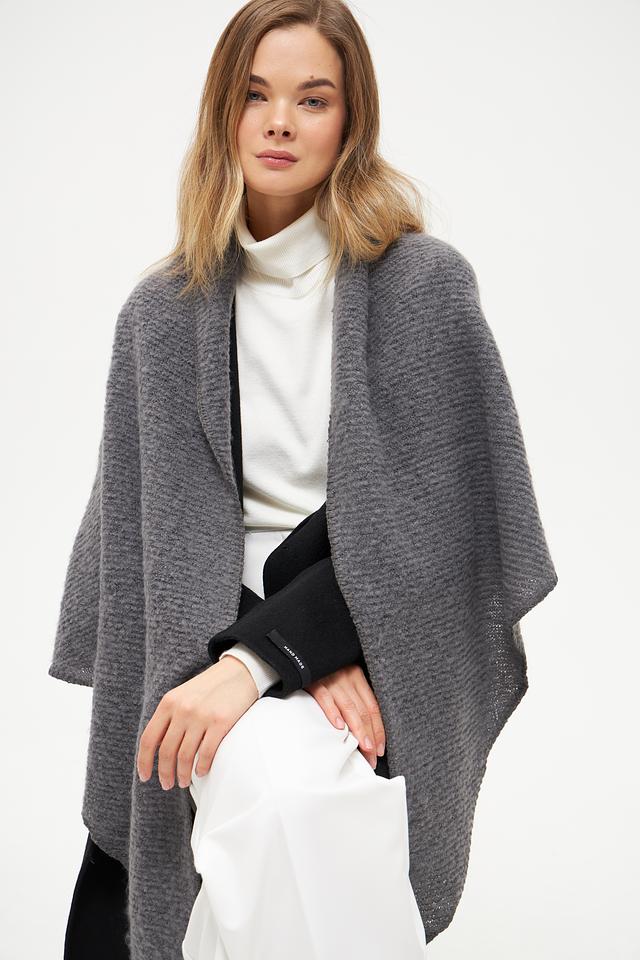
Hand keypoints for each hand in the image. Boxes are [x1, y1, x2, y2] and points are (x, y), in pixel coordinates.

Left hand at [136, 657, 258, 789]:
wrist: (238, 671)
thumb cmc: (209, 688)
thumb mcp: (182, 696)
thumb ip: (169, 717)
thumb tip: (156, 749)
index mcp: (168, 703)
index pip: (149, 739)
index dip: (144, 762)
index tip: (146, 777)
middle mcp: (182, 709)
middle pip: (166, 752)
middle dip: (165, 773)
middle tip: (169, 784)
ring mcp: (201, 716)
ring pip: (185, 756)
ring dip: (183, 774)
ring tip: (184, 781)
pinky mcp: (221, 722)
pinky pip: (207, 753)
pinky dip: (202, 767)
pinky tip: (201, 772)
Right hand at [306, 664, 385, 769]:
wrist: (303, 648)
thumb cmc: (324, 666)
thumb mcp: (342, 676)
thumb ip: (351, 696)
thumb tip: (362, 726)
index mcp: (357, 676)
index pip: (372, 707)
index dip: (379, 729)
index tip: (380, 748)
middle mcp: (348, 677)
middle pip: (363, 710)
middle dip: (371, 735)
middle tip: (373, 756)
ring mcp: (332, 679)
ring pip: (350, 707)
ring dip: (358, 729)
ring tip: (363, 747)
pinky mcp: (315, 680)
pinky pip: (326, 698)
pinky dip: (333, 712)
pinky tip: (339, 727)